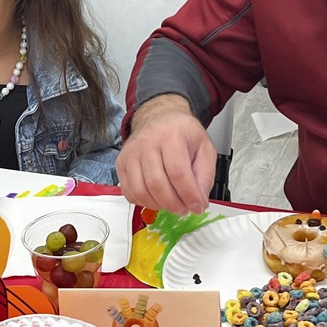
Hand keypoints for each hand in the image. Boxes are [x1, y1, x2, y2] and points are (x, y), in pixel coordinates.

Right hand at [116, 95, 216, 214]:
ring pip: (141, 191)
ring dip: (159, 206)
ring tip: (172, 204)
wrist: (159, 117)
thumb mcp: (204, 148)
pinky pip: (129, 192)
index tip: (197, 206)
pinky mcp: (121, 163)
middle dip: (174, 204)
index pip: (178, 173)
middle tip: (185, 209)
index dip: (189, 195)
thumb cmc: (182, 133)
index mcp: (171, 136)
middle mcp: (147, 143)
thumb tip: (199, 201)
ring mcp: (131, 154)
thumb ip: (205, 176)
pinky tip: (157, 198)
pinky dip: (144, 202)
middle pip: (157, 184)